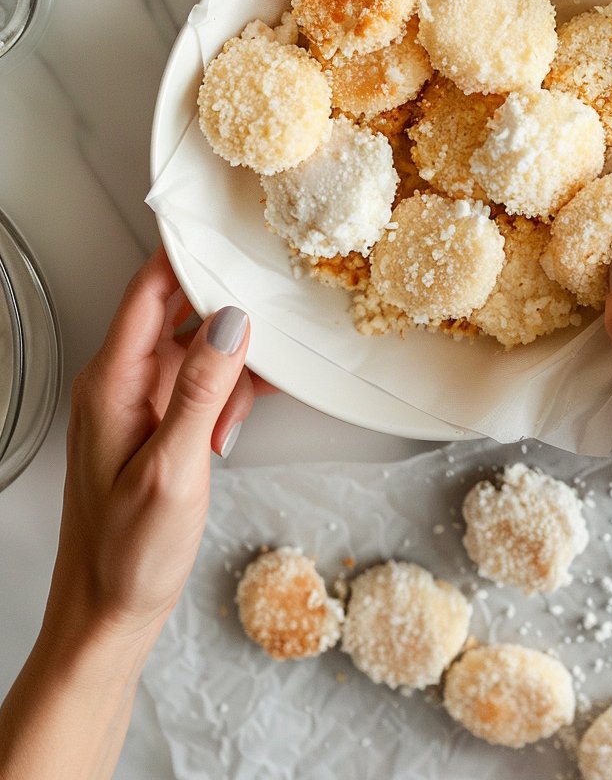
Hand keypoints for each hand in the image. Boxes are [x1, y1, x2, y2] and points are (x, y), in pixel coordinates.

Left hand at [43, 247, 270, 649]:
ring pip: (196, 349)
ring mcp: (138, 402)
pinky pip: (199, 384)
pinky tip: (233, 425)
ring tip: (238, 413)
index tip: (230, 228)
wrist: (107, 617)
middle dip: (226, 315)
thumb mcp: (173, 469)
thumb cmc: (125, 556)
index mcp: (111, 382)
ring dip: (229, 371)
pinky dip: (225, 396)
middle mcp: (120, 382)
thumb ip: (202, 389)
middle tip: (269, 314)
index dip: (187, 252)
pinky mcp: (156, 424)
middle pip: (178, 311)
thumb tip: (231, 322)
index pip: (148, 289)